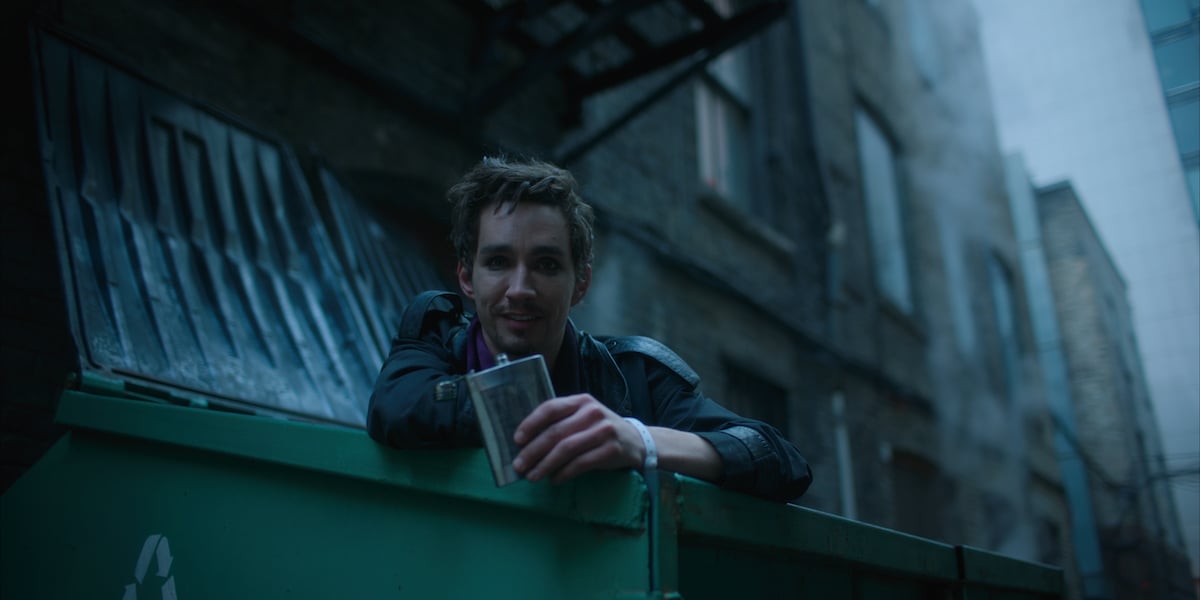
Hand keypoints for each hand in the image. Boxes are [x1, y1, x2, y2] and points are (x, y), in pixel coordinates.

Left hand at [512, 394, 644, 483]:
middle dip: (533, 451)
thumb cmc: (600, 429)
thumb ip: (561, 422)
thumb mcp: (583, 417)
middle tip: (519, 465)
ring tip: (532, 477)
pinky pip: (581, 464)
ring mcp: (603, 431)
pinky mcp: (610, 450)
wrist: (636, 441)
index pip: (550, 408)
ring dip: (545, 465)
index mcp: (581, 401)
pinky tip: (554, 480)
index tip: (517, 440)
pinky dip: (564, 473)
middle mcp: (592, 412)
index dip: (531, 424)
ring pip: (566, 449)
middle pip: (556, 432)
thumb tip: (526, 443)